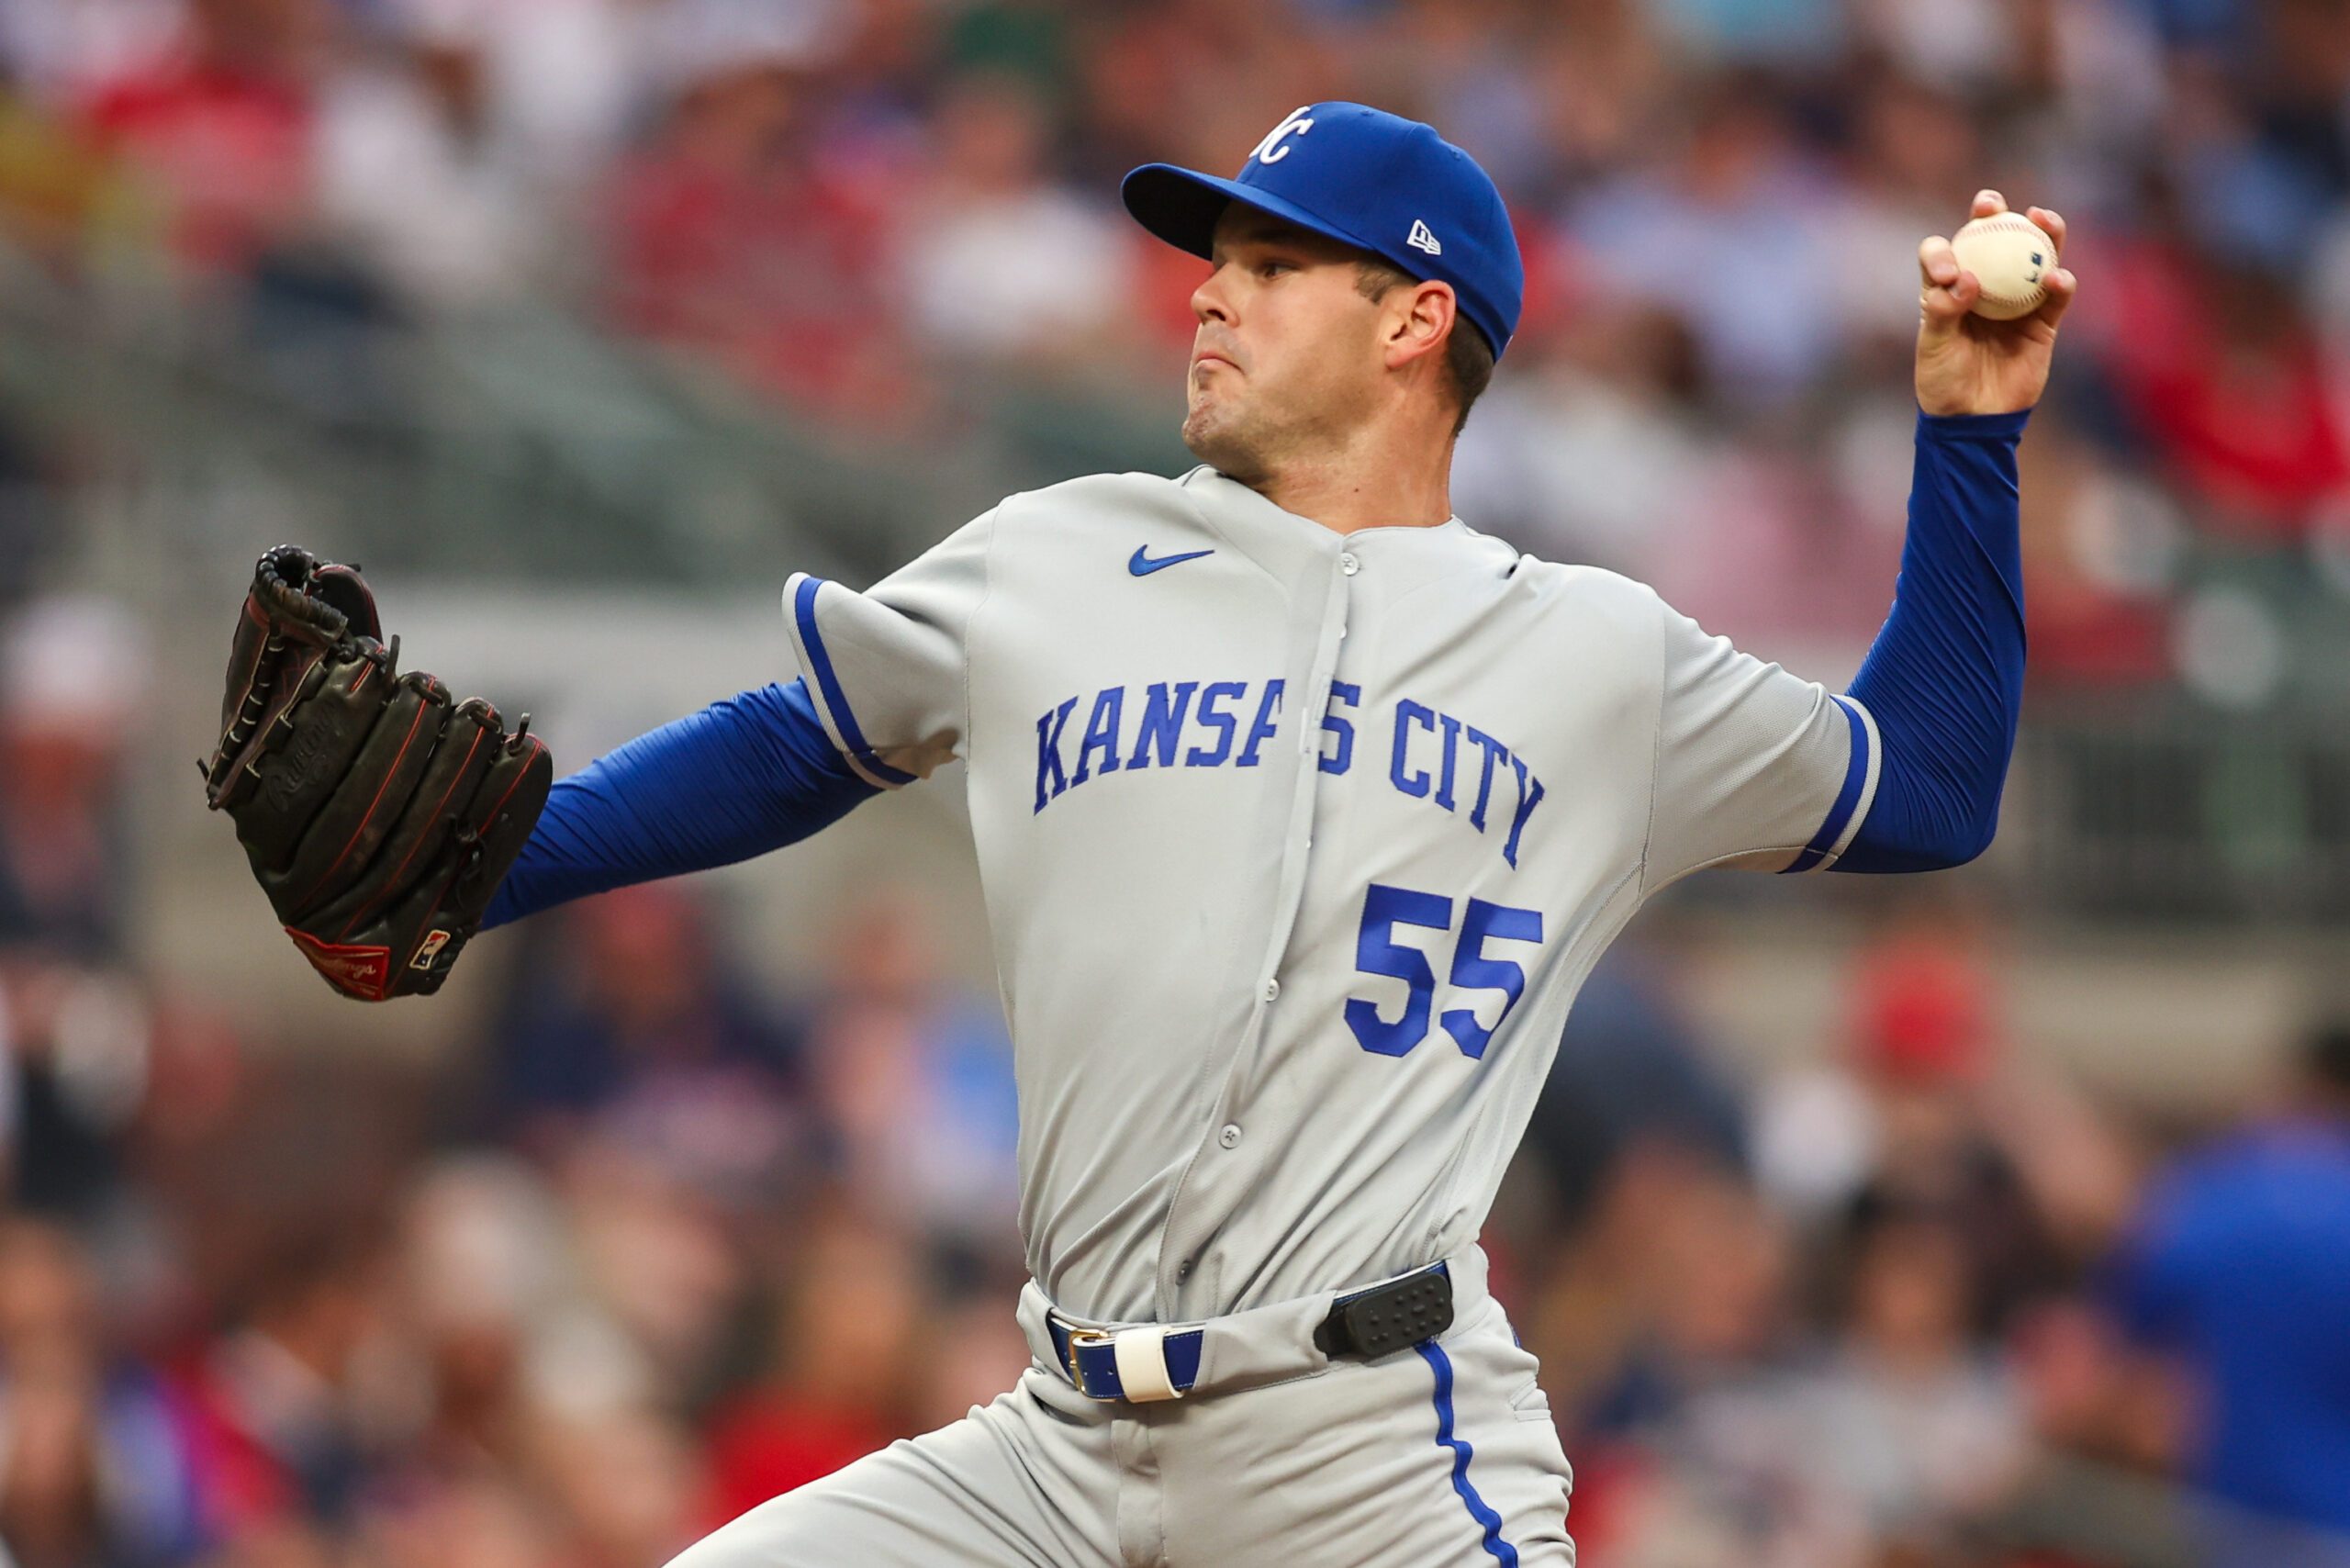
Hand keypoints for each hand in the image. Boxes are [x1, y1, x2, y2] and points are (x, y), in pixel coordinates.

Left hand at [1915, 190, 2076, 416]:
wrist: (1973, 419)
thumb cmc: (1943, 382)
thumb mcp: (1933, 347)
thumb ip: (1944, 310)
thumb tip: (1966, 277)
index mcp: (1946, 290)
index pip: (1943, 253)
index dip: (1942, 249)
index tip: (1949, 270)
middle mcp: (1983, 287)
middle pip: (1991, 240)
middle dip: (1993, 213)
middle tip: (1992, 204)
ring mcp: (2016, 301)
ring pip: (2032, 256)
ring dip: (2041, 232)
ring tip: (2040, 218)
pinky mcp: (2042, 322)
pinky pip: (2056, 295)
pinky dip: (2060, 281)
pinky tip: (2056, 276)